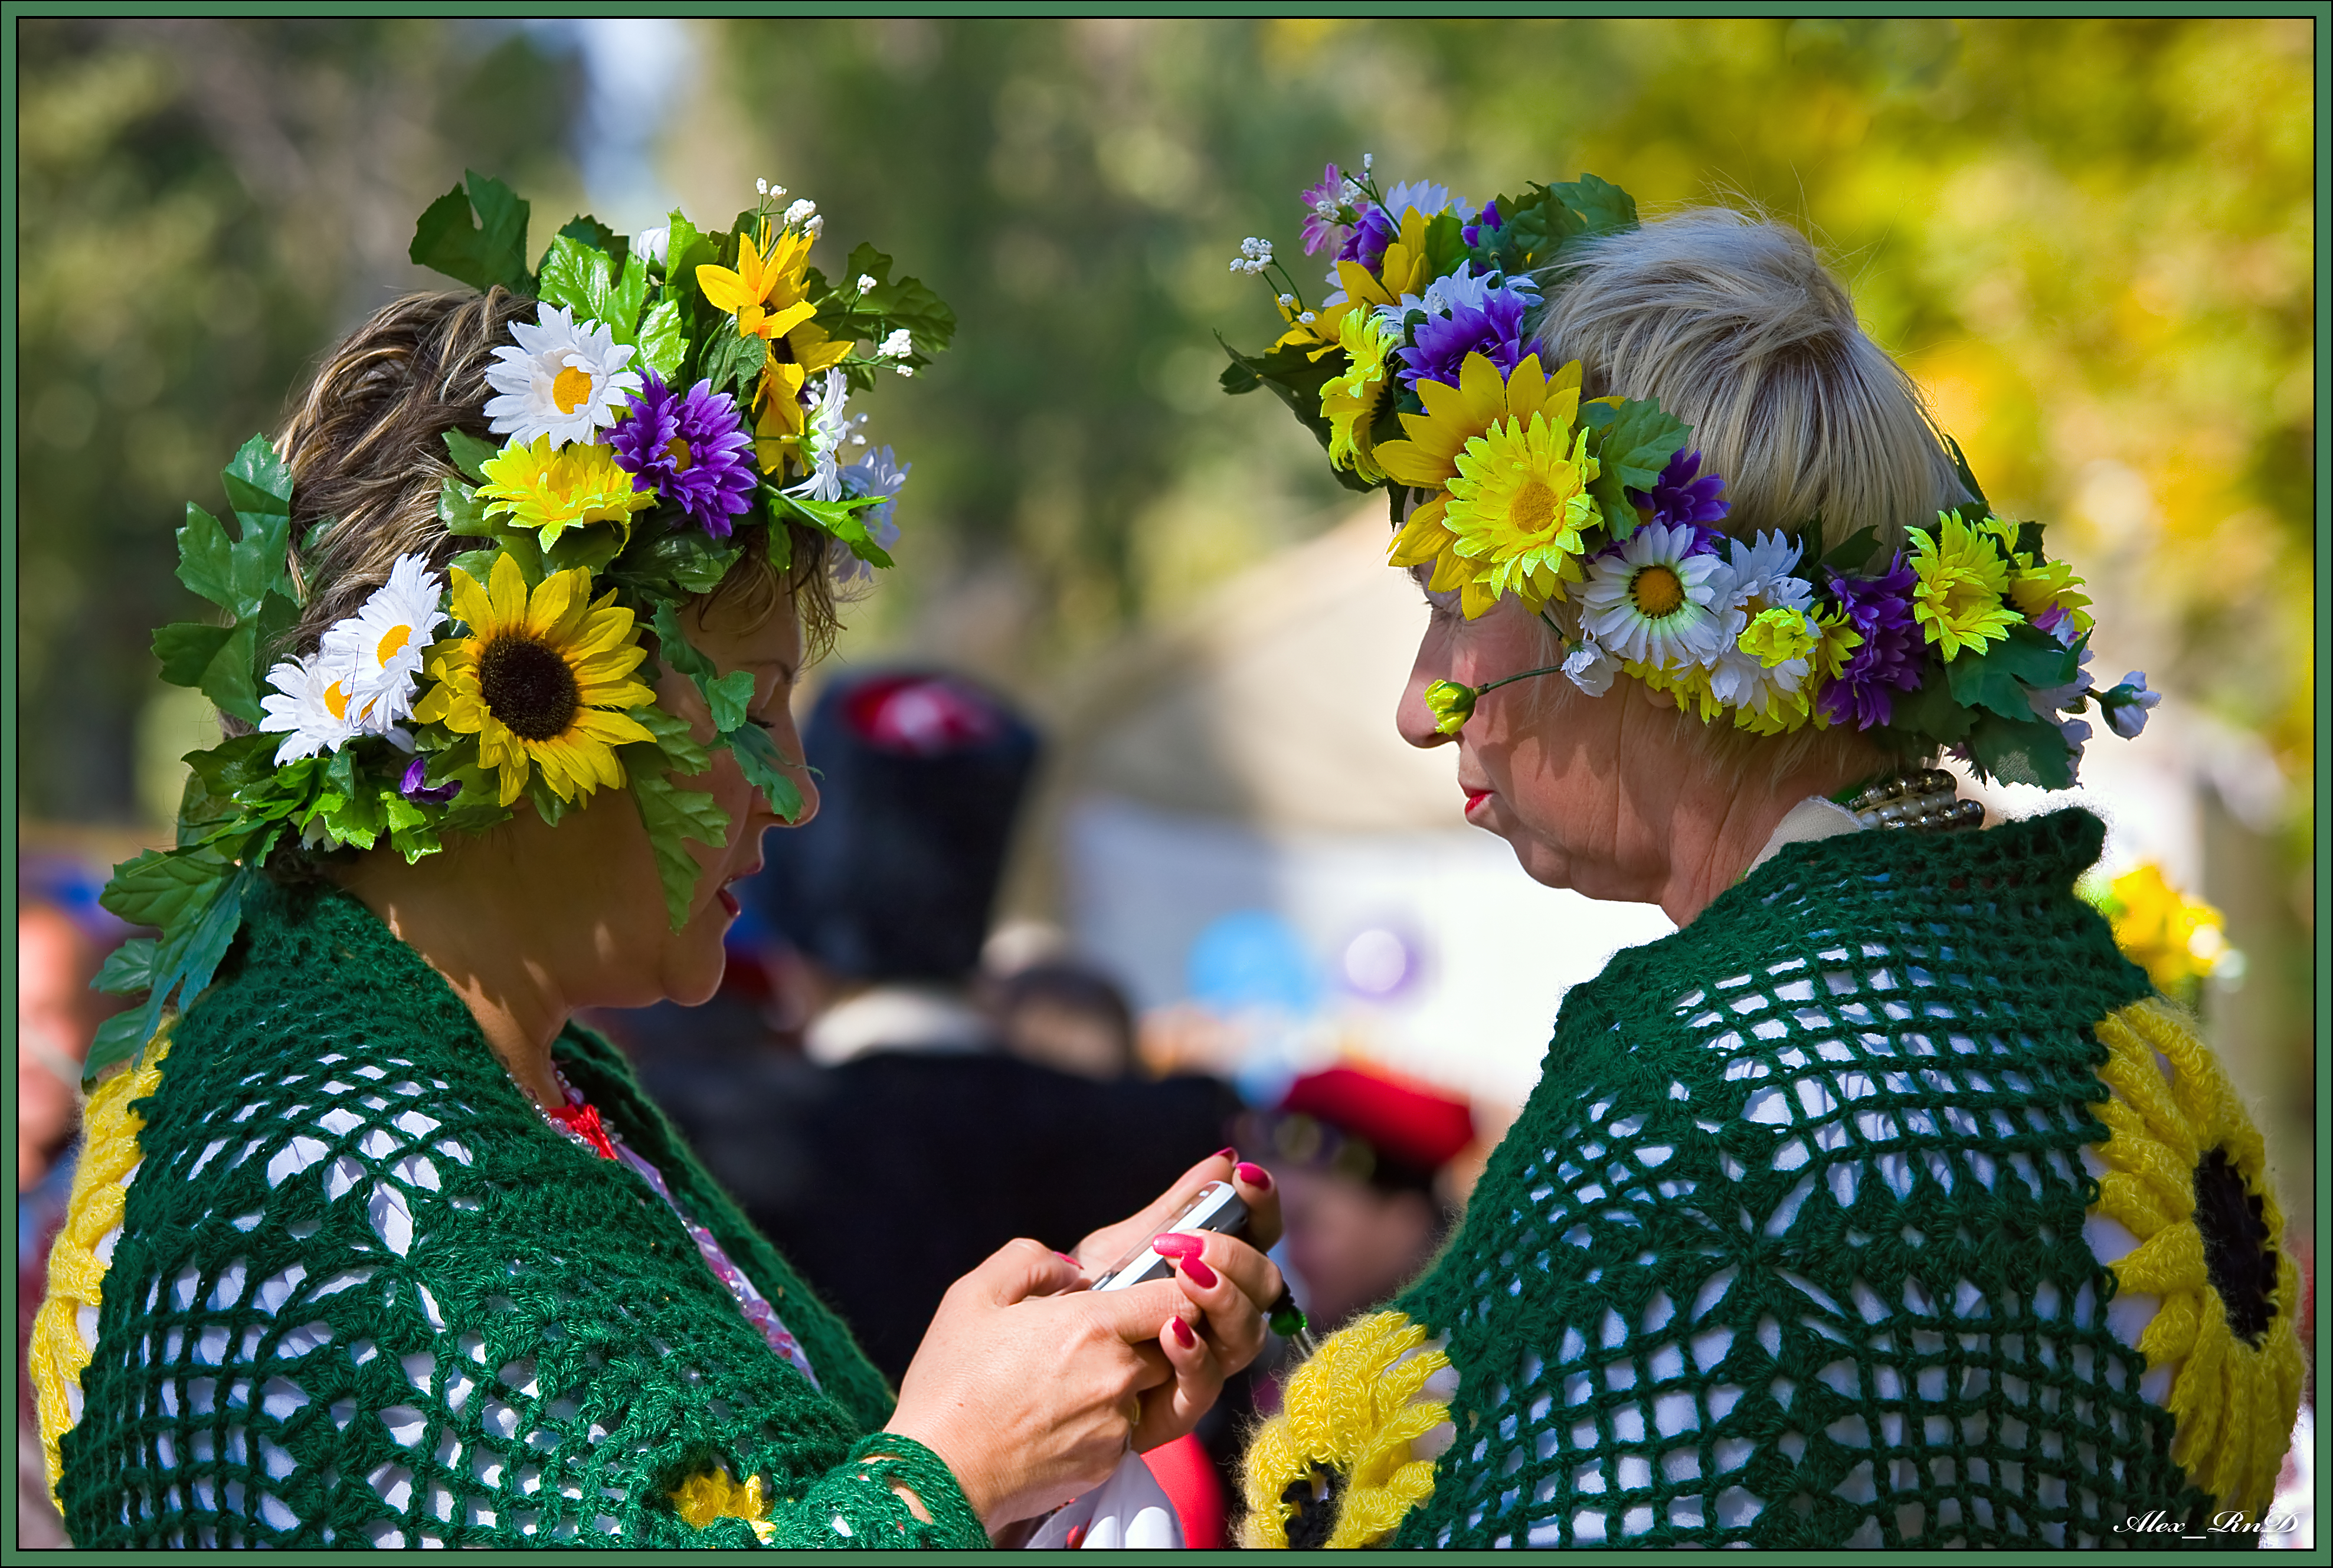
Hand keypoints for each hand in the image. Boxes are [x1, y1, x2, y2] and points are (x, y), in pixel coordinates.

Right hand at [884, 1237, 1199, 1532]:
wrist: (938, 1474)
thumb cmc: (949, 1383)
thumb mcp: (973, 1296)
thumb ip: (1029, 1261)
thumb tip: (1072, 1271)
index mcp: (1091, 1324)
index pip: (1177, 1300)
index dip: (1174, 1292)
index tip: (1148, 1293)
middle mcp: (1117, 1374)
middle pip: (1175, 1344)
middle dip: (1150, 1334)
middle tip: (1098, 1336)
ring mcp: (1117, 1424)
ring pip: (1153, 1388)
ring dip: (1129, 1378)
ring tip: (1071, 1380)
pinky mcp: (1108, 1462)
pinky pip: (1128, 1429)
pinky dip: (1107, 1419)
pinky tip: (1059, 1417)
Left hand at [1070, 1152, 1285, 1451]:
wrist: (1028, 1359)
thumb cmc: (1079, 1300)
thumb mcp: (1121, 1247)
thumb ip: (1173, 1211)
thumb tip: (1224, 1160)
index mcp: (1214, 1274)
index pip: (1260, 1236)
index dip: (1262, 1205)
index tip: (1245, 1176)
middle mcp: (1219, 1320)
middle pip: (1264, 1288)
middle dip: (1236, 1258)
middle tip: (1192, 1244)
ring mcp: (1203, 1365)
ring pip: (1246, 1337)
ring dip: (1223, 1300)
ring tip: (1186, 1275)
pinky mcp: (1176, 1408)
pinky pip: (1204, 1387)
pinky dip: (1194, 1355)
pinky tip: (1172, 1329)